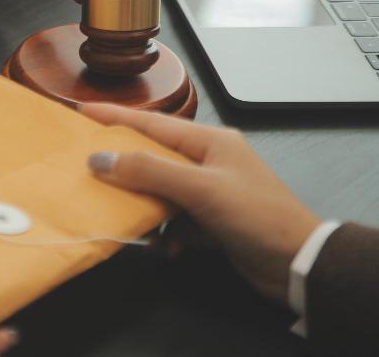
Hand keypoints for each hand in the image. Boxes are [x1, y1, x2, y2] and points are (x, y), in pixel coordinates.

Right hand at [81, 103, 320, 302]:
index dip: (115, 117)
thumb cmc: (257, 217)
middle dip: (123, 168)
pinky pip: (174, 220)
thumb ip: (149, 171)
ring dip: (145, 208)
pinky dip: (166, 233)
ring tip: (125, 217)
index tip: (80, 113)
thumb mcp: (201, 190)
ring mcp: (210, 192)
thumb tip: (100, 159)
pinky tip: (167, 247)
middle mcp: (208, 161)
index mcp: (209, 141)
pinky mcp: (211, 222)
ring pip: (160, 192)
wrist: (298, 264)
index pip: (152, 123)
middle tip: (86, 168)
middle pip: (152, 158)